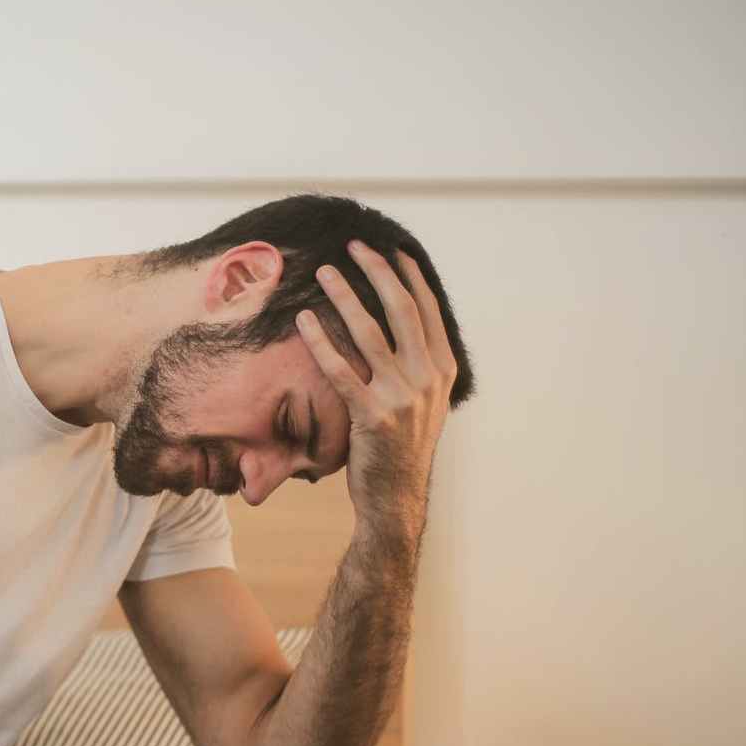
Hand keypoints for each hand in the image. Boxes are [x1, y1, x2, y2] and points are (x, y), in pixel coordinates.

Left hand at [295, 240, 458, 543]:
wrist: (395, 498)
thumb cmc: (401, 448)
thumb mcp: (424, 402)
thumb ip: (418, 364)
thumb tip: (401, 325)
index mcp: (441, 369)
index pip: (426, 310)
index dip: (407, 276)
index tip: (390, 249)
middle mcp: (427, 378)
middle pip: (401, 310)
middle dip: (377, 272)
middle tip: (354, 246)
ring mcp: (402, 397)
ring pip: (370, 333)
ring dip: (345, 297)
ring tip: (324, 272)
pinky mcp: (372, 416)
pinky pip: (340, 371)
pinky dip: (321, 342)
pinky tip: (304, 321)